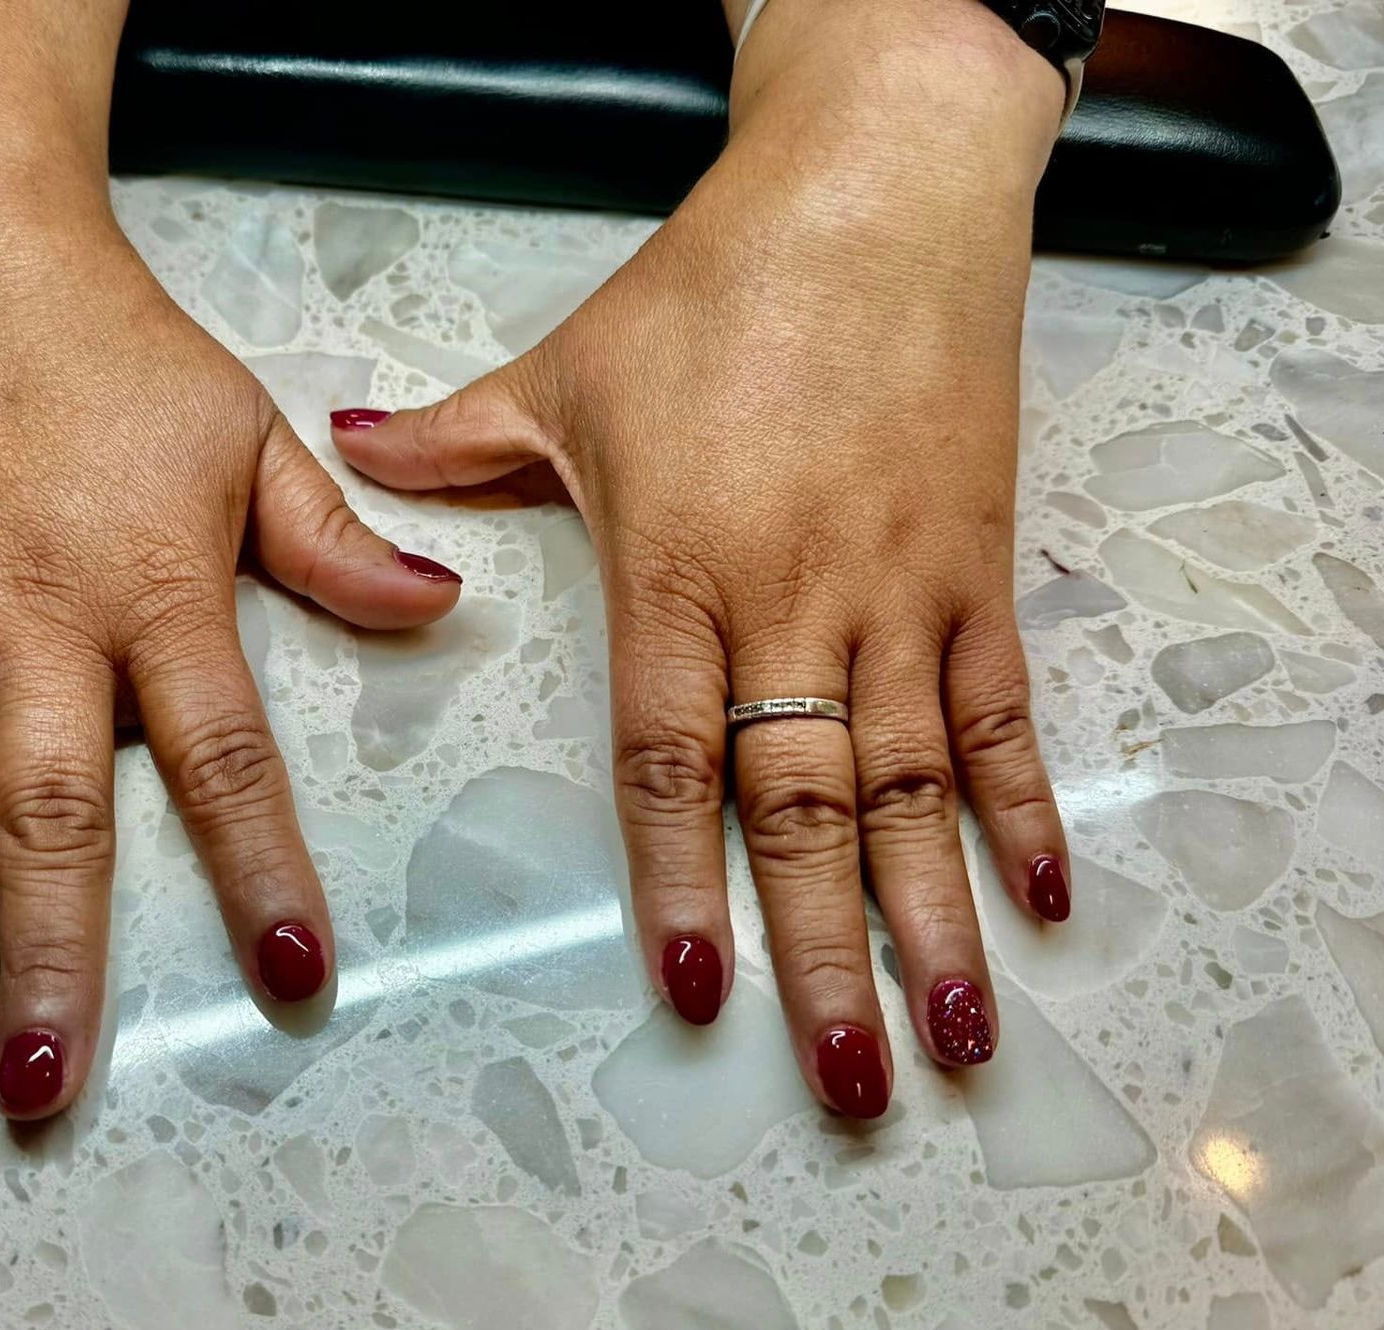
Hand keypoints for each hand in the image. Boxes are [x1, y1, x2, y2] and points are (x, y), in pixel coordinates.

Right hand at [0, 216, 461, 1117]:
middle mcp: (32, 624)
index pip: (222, 756)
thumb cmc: (118, 353)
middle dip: (49, 956)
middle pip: (49, 813)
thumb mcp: (248, 437)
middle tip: (44, 1084)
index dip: (261, 872)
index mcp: (151, 590)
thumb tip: (436, 609)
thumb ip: (334, 544)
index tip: (294, 977)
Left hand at [333, 0, 1069, 1118]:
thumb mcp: (565, 368)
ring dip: (935, 914)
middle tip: (840, 1076)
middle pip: (806, 806)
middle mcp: (795, 600)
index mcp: (679, 570)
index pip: (671, 756)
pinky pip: (1001, 710)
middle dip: (824, 952)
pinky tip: (1037, 896)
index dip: (680, 877)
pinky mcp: (976, 571)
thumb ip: (452, 445)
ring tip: (951, 1031)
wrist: (877, 200)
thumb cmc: (715, 289)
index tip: (693, 988)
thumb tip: (345, 447)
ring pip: (914, 783)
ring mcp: (900, 592)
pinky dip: (1024, 804)